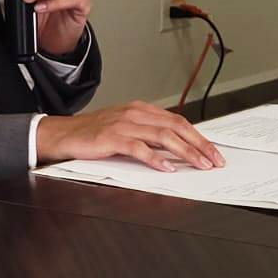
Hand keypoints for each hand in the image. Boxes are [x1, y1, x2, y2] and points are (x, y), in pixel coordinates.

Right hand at [34, 101, 225, 171]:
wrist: (63, 134)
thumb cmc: (94, 134)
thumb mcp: (125, 128)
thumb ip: (148, 135)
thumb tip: (176, 149)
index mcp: (141, 110)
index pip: (178, 121)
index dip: (199, 137)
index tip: (213, 152)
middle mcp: (135, 114)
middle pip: (176, 127)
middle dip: (199, 144)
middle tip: (214, 160)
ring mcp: (124, 125)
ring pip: (163, 136)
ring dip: (185, 152)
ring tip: (199, 165)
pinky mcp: (112, 138)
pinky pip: (139, 148)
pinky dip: (156, 158)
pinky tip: (167, 168)